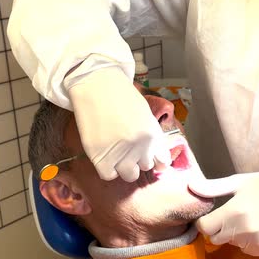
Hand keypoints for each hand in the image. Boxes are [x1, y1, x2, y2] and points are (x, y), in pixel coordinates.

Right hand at [68, 67, 171, 181]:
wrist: (96, 84)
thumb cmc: (120, 96)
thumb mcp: (145, 114)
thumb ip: (152, 136)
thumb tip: (155, 156)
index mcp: (154, 135)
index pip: (162, 162)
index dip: (155, 160)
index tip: (149, 158)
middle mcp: (140, 146)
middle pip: (144, 167)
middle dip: (138, 160)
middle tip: (127, 148)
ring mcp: (120, 152)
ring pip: (128, 174)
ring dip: (124, 166)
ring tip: (115, 152)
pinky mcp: (100, 155)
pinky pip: (108, 175)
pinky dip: (107, 168)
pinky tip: (105, 155)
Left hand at [189, 172, 258, 255]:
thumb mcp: (237, 182)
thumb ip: (212, 187)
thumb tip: (190, 186)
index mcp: (233, 211)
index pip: (205, 227)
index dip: (207, 221)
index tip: (216, 214)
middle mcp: (244, 229)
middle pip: (217, 237)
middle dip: (221, 227)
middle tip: (236, 214)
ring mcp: (256, 241)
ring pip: (232, 244)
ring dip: (236, 235)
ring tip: (250, 219)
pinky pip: (247, 250)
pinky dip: (249, 242)